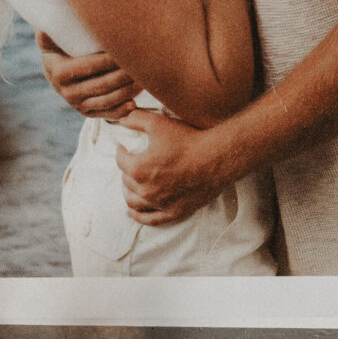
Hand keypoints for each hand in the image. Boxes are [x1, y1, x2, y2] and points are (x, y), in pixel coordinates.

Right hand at [37, 32, 138, 119]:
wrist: (55, 72)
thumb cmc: (58, 48)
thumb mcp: (49, 40)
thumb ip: (49, 34)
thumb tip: (44, 29)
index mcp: (60, 73)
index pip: (90, 66)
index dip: (110, 59)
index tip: (127, 48)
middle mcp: (68, 93)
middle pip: (102, 85)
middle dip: (124, 75)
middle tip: (142, 64)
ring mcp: (78, 105)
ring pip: (107, 100)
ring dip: (127, 91)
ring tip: (143, 80)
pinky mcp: (87, 113)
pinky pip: (107, 114)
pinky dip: (122, 110)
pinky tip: (134, 103)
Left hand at [114, 107, 228, 226]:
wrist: (216, 159)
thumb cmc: (188, 141)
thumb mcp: (158, 123)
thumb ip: (135, 119)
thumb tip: (121, 120)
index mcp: (138, 168)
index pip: (120, 160)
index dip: (121, 151)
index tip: (123, 147)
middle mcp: (146, 189)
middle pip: (126, 181)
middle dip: (126, 170)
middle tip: (130, 163)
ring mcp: (159, 203)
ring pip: (133, 201)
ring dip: (128, 192)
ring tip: (130, 185)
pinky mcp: (173, 212)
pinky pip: (150, 219)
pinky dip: (138, 215)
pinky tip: (132, 211)